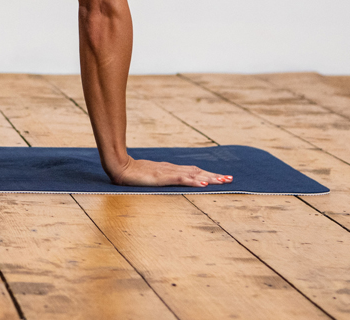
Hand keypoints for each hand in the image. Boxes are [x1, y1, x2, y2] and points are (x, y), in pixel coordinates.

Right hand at [107, 156, 232, 187]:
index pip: (193, 171)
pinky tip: (202, 183)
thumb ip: (161, 178)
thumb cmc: (133, 173)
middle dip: (214, 176)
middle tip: (230, 179)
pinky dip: (193, 180)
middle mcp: (172, 169)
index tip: (222, 178)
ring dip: (209, 177)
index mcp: (170, 170)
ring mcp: (168, 172)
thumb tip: (171, 180)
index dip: (208, 174)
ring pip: (193, 174)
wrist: (119, 166)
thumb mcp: (151, 177)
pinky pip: (181, 179)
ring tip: (223, 180)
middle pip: (197, 172)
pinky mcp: (162, 177)